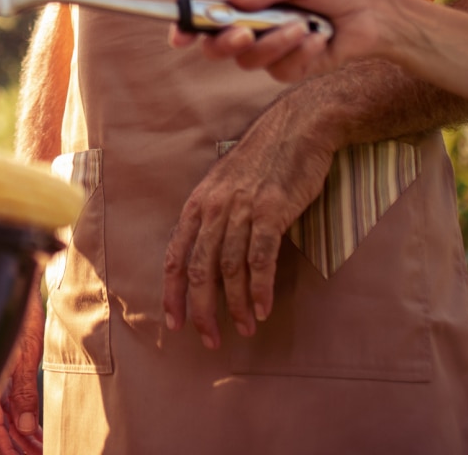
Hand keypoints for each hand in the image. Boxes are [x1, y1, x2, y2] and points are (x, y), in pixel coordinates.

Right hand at [0, 292, 43, 454]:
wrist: (13, 276)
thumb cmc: (17, 307)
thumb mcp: (25, 351)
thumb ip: (23, 390)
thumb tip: (25, 425)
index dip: (7, 449)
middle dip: (18, 446)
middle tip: (41, 454)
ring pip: (4, 415)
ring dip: (21, 434)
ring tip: (42, 446)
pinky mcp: (3, 364)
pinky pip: (7, 400)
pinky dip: (20, 416)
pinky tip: (34, 426)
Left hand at [162, 97, 334, 347]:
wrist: (295, 129)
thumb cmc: (263, 161)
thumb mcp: (226, 185)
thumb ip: (215, 216)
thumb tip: (206, 255)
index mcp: (198, 203)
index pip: (176, 254)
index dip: (172, 291)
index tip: (174, 322)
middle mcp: (214, 207)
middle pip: (199, 268)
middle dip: (201, 309)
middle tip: (208, 339)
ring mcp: (241, 208)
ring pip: (229, 268)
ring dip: (236, 305)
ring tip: (243, 329)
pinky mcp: (271, 211)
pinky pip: (261, 258)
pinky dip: (260, 288)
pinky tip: (263, 310)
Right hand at [167, 0, 404, 83]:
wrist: (376, 14)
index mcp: (246, 0)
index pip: (207, 14)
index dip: (187, 26)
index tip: (179, 35)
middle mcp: (253, 26)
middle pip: (217, 46)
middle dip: (226, 42)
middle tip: (244, 32)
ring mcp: (271, 49)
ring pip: (250, 61)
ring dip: (275, 43)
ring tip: (304, 26)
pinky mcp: (292, 68)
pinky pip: (281, 71)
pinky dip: (301, 55)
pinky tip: (319, 40)